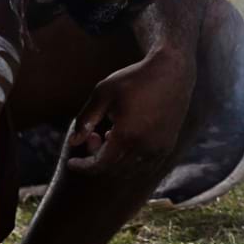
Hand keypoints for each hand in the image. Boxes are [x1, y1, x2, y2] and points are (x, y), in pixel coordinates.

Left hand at [63, 18, 194, 179]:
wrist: (171, 73)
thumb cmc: (133, 80)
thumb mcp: (103, 93)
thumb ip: (85, 119)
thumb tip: (73, 143)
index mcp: (126, 135)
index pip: (100, 165)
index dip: (84, 167)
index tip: (71, 164)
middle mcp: (144, 147)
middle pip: (113, 169)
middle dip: (97, 158)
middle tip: (94, 135)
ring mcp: (158, 149)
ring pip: (129, 171)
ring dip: (114, 160)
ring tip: (109, 134)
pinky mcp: (167, 147)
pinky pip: (144, 166)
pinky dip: (129, 161)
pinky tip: (125, 139)